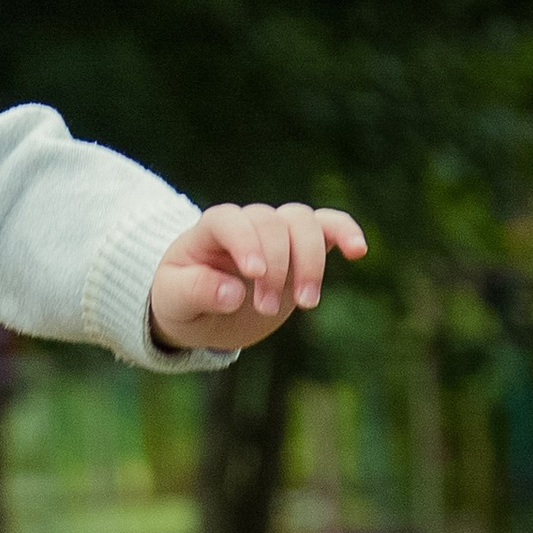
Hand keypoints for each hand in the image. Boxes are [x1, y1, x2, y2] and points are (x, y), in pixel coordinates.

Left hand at [150, 200, 366, 352]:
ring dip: (311, 261)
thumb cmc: (181, 301)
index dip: (245, 242)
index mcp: (210, 230)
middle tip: (265, 308)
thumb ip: (196, 292)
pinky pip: (329, 227)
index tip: (253, 275)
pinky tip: (358, 251)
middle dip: (276, 267)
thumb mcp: (174, 302)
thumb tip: (233, 293)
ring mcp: (278, 234)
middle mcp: (247, 224)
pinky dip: (345, 232)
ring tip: (306, 303)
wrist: (203, 312)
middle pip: (272, 223)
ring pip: (304, 222)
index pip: (230, 220)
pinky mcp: (302, 249)